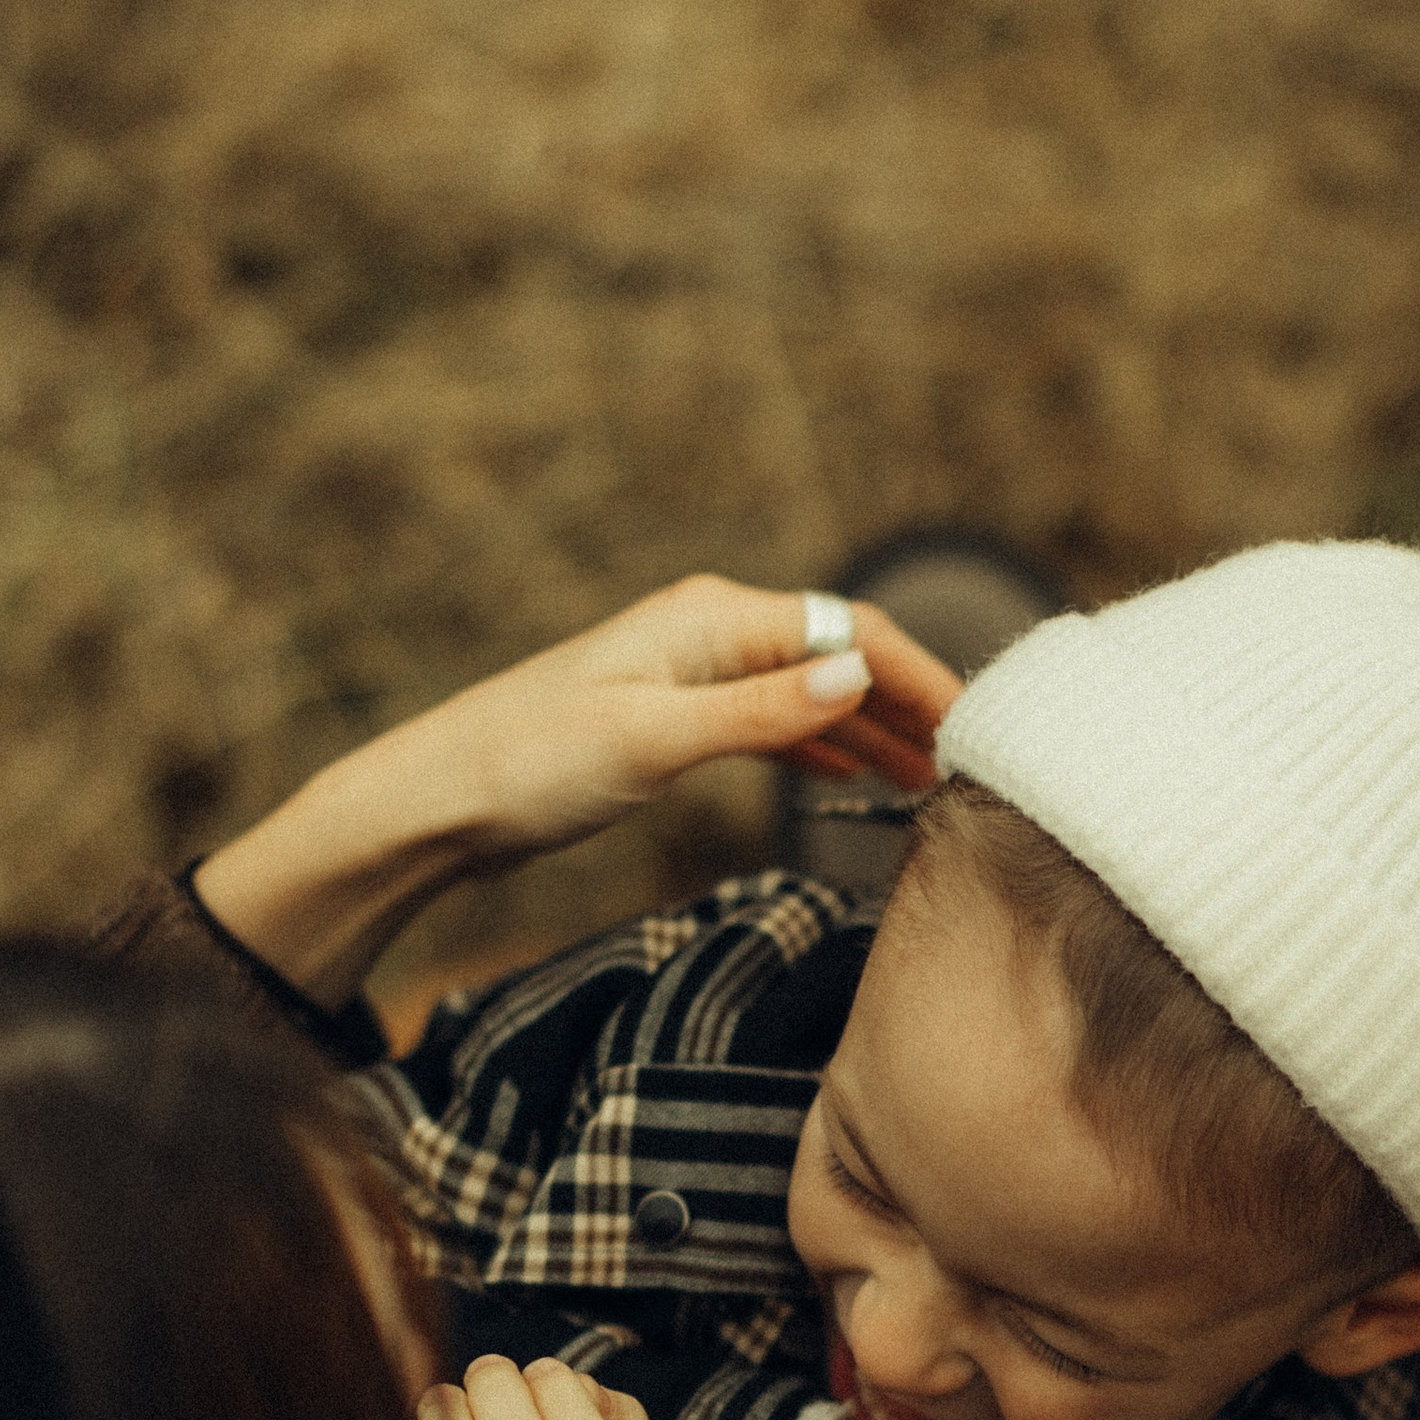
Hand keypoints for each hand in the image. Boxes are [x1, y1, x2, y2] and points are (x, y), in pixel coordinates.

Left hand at [194, 573, 962, 1006]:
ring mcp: (695, 674)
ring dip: (874, 732)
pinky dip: (822, 746)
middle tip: (976, 770)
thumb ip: (764, 713)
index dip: (924, 680)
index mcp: (714, 619)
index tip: (979, 736)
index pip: (853, 634)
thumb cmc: (530, 763)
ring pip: (813, 693)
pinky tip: (852, 778)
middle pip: (842, 658)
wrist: (440, 800)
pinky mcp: (675, 718)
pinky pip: (774, 721)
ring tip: (931, 784)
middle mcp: (712, 633)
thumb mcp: (655, 740)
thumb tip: (861, 671)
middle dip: (912, 706)